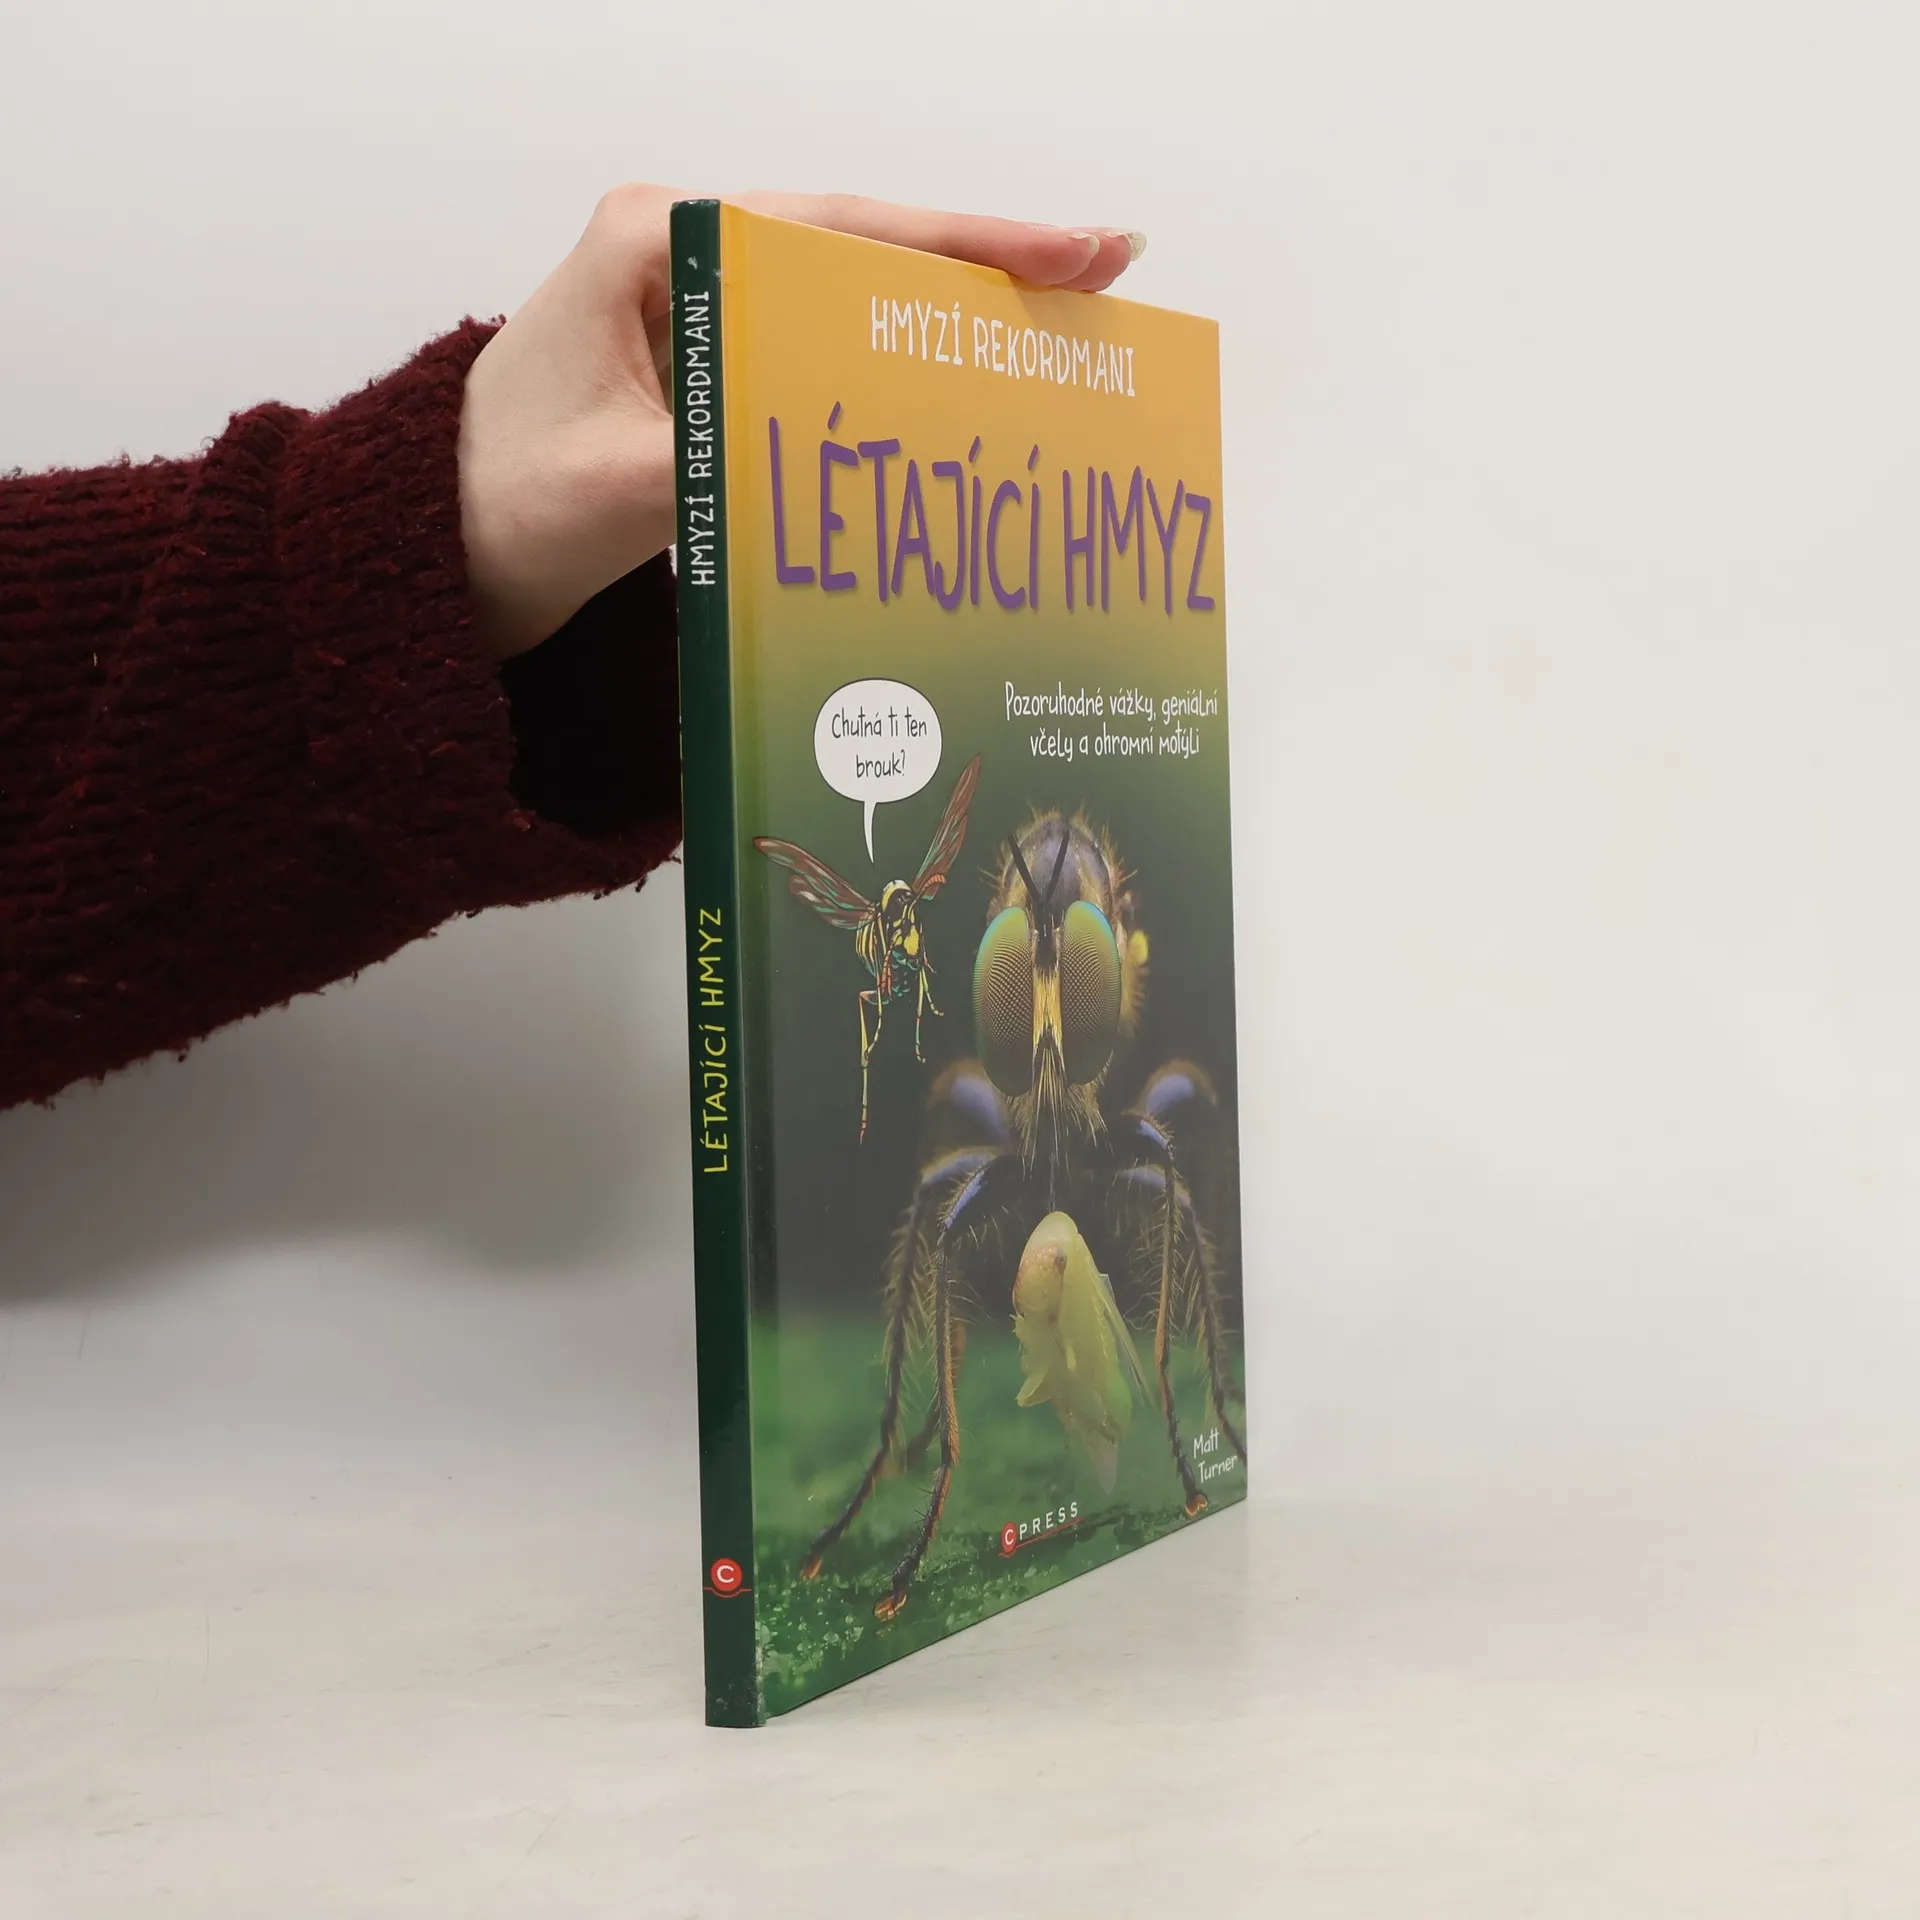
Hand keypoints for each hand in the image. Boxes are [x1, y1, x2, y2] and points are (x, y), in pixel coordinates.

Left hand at [457, 186, 1143, 660]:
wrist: (430, 549)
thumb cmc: (493, 506)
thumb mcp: (613, 491)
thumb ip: (720, 464)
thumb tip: (844, 466)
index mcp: (651, 244)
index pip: (840, 231)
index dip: (968, 244)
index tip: (1075, 248)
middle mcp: (678, 255)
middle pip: (863, 251)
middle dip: (983, 268)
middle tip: (1104, 277)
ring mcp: (694, 308)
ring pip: (847, 302)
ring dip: (945, 323)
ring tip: (1056, 335)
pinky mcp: (704, 365)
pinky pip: (818, 355)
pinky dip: (892, 373)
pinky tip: (956, 392)